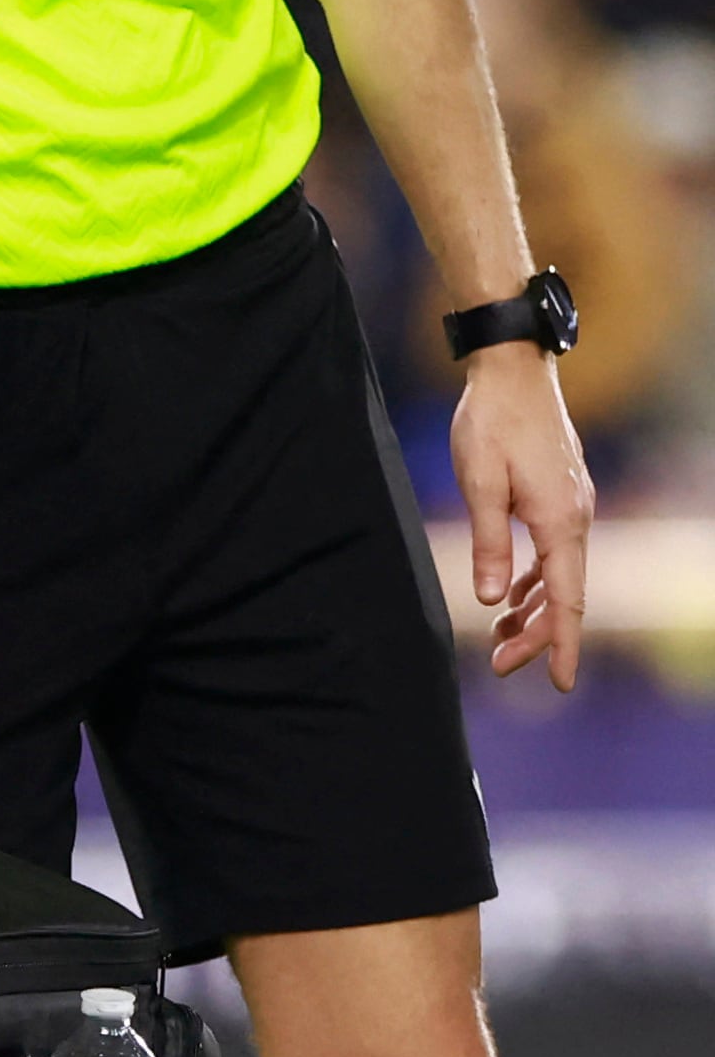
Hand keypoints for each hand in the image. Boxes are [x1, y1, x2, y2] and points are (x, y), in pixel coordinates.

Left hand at [455, 342, 592, 690]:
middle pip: (564, 593)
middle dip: (536, 634)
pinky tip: (511, 592)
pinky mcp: (558, 494)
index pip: (568, 599)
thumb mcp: (479, 484)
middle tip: (500, 665)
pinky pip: (552, 551)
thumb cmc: (491, 423)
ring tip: (500, 637)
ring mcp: (571, 506)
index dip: (563, 644)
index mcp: (560, 523)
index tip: (563, 684)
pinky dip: (533, 578)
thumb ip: (488, 543)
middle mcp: (576, 518)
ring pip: (558, 574)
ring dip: (532, 607)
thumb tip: (489, 599)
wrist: (513, 372)